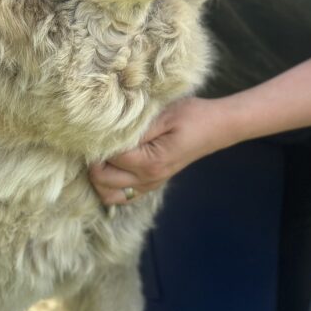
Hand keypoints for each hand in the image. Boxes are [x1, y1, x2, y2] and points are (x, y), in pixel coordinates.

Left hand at [89, 97, 236, 205]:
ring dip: (98, 177)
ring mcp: (149, 184)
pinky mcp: (151, 184)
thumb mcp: (163, 115)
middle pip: (102, 180)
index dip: (99, 142)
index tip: (97, 127)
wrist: (216, 127)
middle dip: (93, 161)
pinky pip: (121, 195)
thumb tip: (105, 134)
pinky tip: (112, 165)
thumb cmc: (191, 116)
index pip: (109, 158)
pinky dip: (110, 185)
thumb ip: (135, 128)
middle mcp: (148, 179)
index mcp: (150, 162)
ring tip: (101, 154)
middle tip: (96, 139)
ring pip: (108, 194)